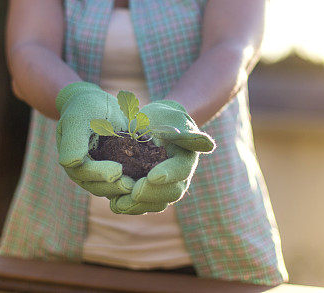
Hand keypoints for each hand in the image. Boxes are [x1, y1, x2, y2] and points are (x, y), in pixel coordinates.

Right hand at [55, 82, 134, 197]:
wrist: (98, 104)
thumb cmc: (85, 107)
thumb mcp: (77, 118)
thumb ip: (73, 141)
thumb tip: (70, 163)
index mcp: (73, 162)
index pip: (85, 173)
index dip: (100, 174)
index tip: (117, 171)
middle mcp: (86, 173)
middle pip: (99, 186)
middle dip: (116, 187)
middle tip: (132, 184)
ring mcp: (102, 174)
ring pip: (113, 188)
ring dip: (127, 190)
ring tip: (143, 185)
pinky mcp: (119, 172)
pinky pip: (126, 180)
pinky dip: (137, 182)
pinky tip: (151, 179)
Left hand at [109, 100, 214, 214]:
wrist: (153, 126)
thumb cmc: (164, 118)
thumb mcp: (173, 119)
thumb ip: (186, 133)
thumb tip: (209, 145)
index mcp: (186, 160)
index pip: (181, 170)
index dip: (168, 174)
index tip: (153, 176)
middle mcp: (178, 179)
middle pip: (170, 193)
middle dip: (151, 194)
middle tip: (133, 190)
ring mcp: (163, 189)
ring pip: (155, 204)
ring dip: (137, 206)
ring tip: (120, 202)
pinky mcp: (147, 194)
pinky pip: (140, 205)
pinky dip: (128, 206)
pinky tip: (114, 203)